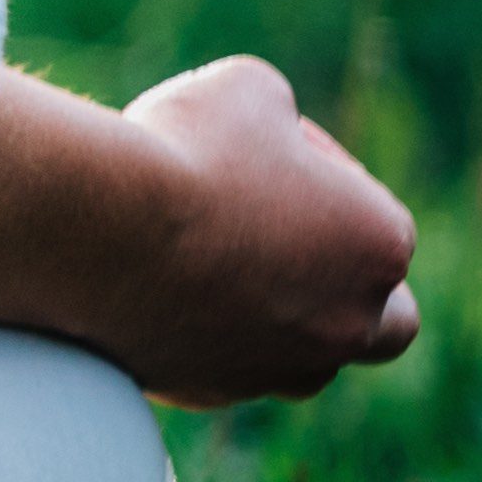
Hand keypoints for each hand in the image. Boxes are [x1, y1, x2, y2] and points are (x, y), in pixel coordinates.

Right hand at [109, 52, 425, 403]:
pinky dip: (201, 332)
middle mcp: (347, 323)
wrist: (96, 229)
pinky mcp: (207, 391)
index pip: (370, 206)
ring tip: (211, 265)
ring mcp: (279, 368)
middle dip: (351, 288)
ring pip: (303, 356)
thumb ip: (279, 119)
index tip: (257, 146)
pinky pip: (221, 366)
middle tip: (293, 247)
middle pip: (385, 323)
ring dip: (276, 317)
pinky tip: (155, 286)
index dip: (316, 168)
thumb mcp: (247, 90)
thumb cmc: (185, 150)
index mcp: (380, 246)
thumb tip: (266, 137)